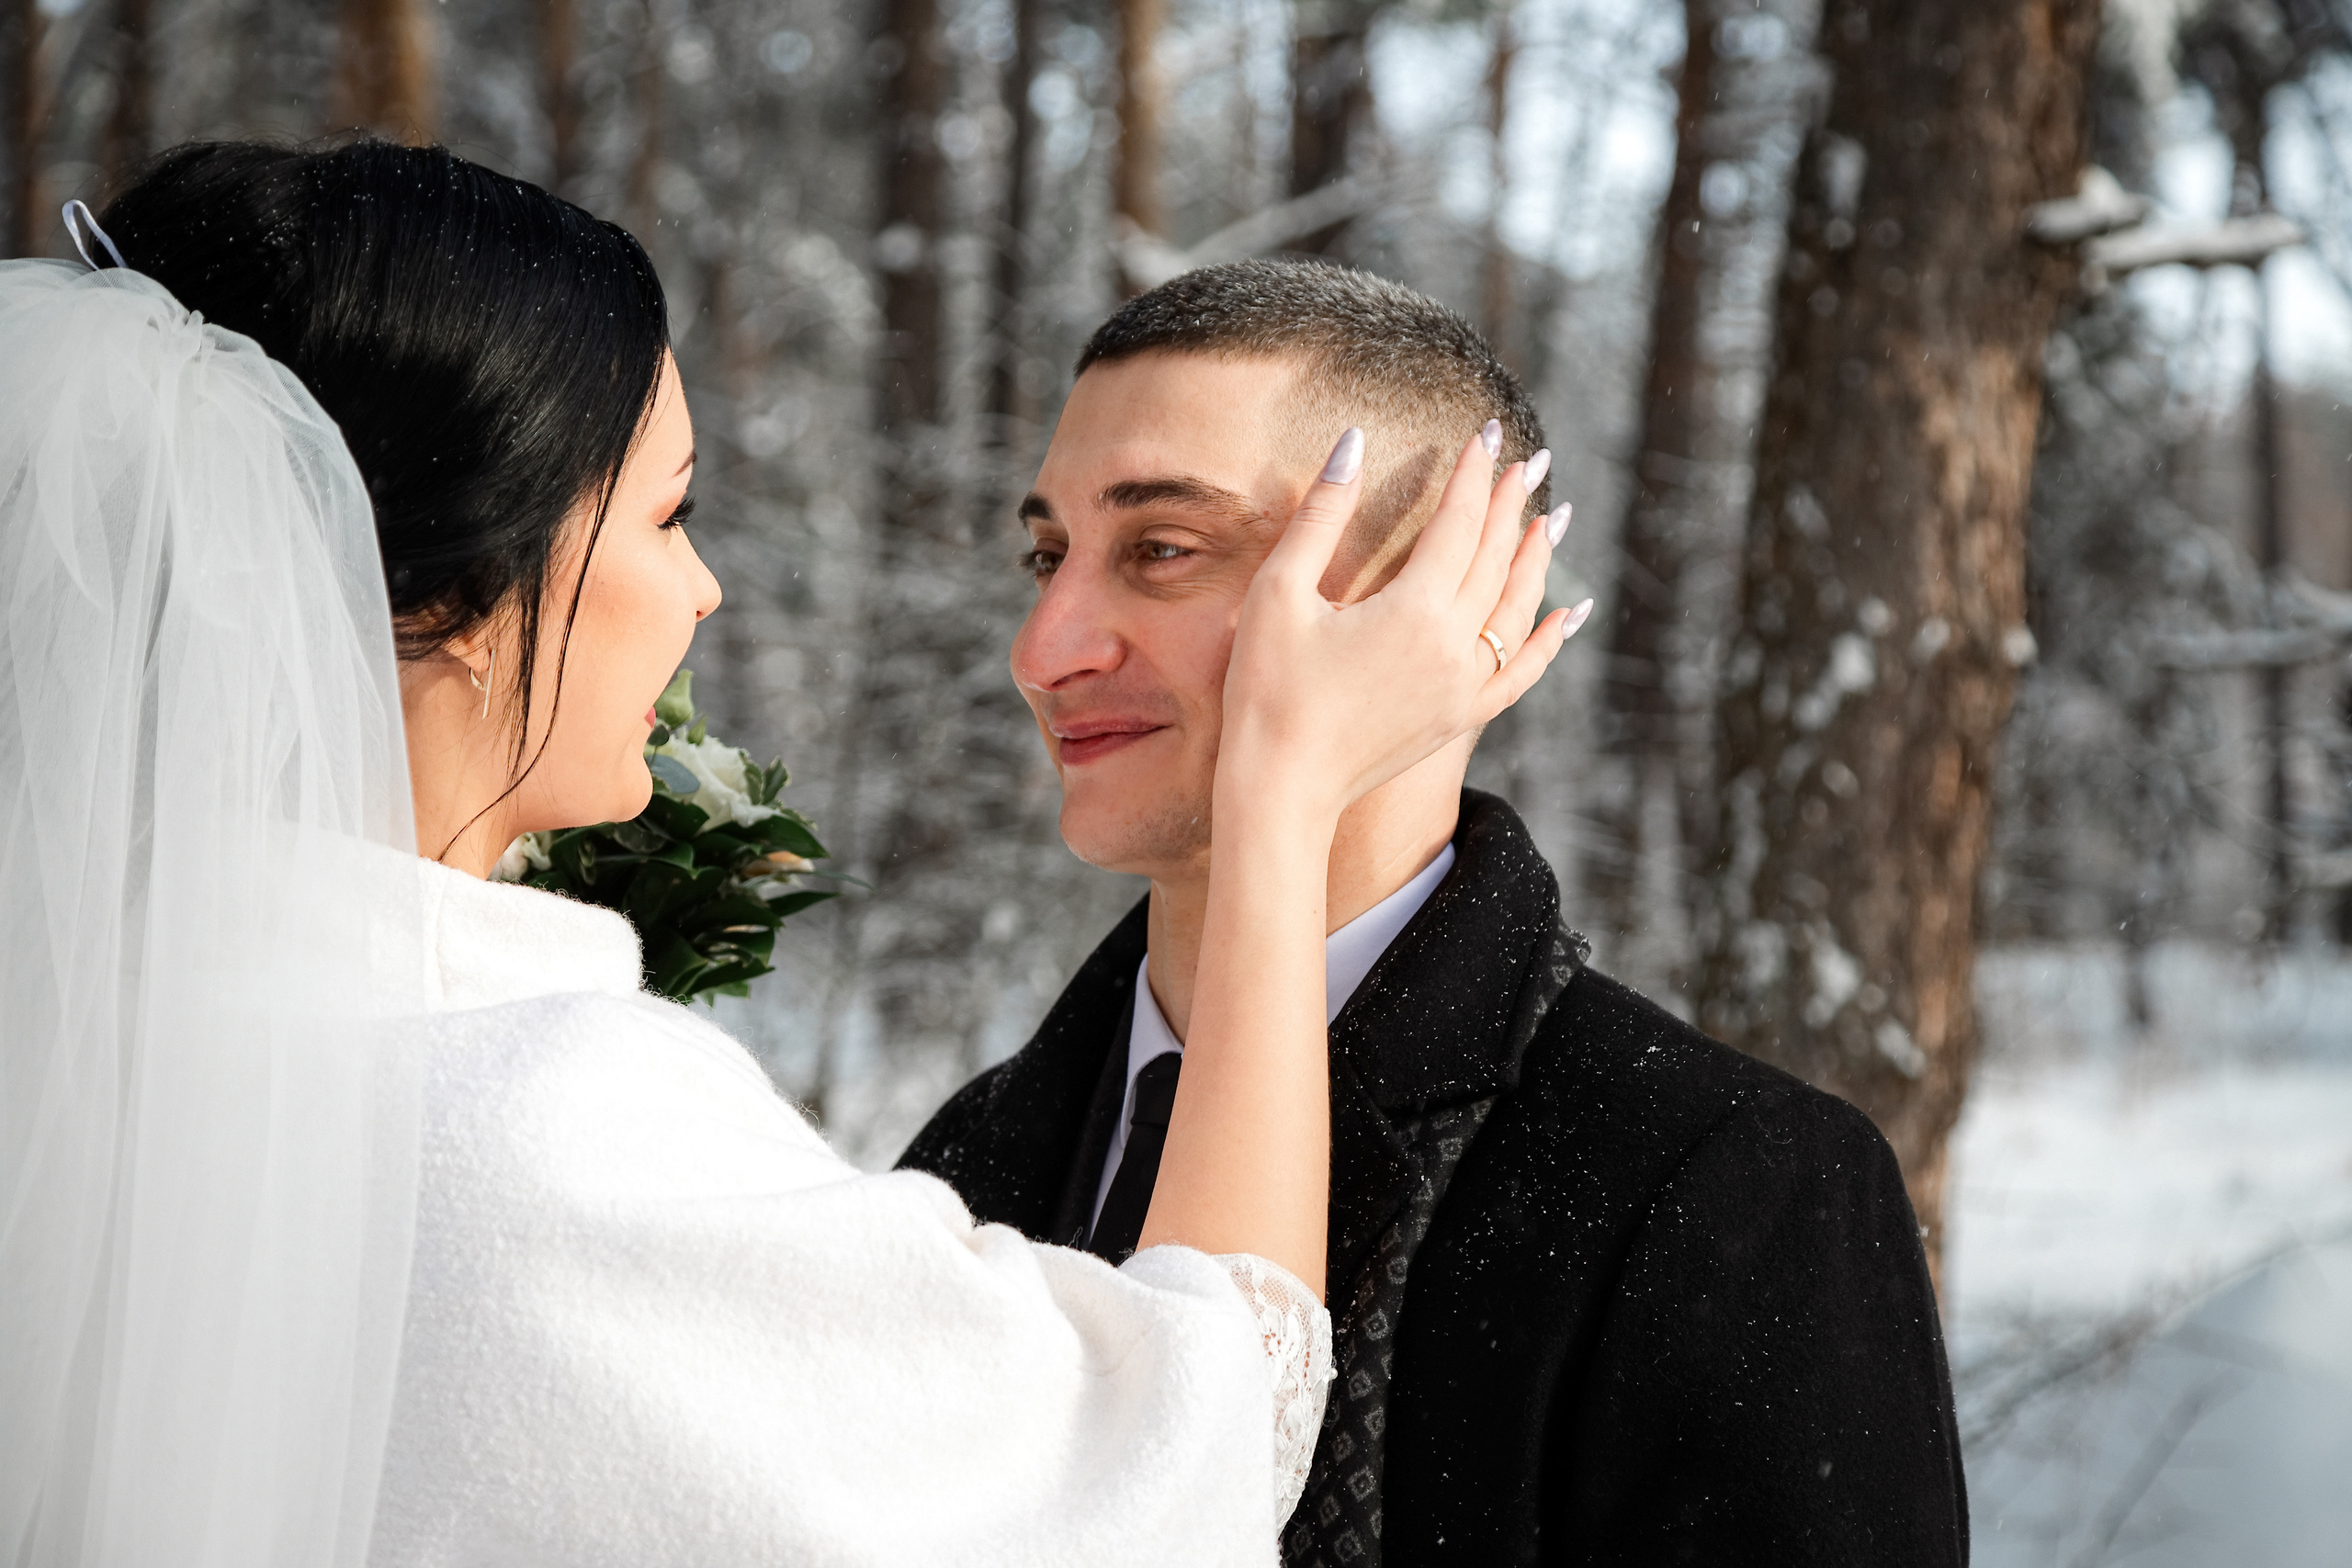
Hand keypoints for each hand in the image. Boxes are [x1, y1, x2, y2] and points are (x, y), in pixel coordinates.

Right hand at [1216, 423, 1591, 825]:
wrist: (1282, 787)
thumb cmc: (1268, 690)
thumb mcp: (1280, 593)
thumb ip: (1321, 516)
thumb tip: (1351, 443)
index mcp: (1414, 610)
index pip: (1458, 523)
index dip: (1471, 476)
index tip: (1484, 434)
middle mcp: (1454, 647)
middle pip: (1495, 558)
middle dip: (1511, 504)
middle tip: (1530, 460)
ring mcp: (1464, 687)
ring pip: (1518, 609)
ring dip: (1536, 559)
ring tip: (1550, 519)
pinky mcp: (1460, 718)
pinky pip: (1523, 672)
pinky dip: (1549, 639)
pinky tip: (1568, 614)